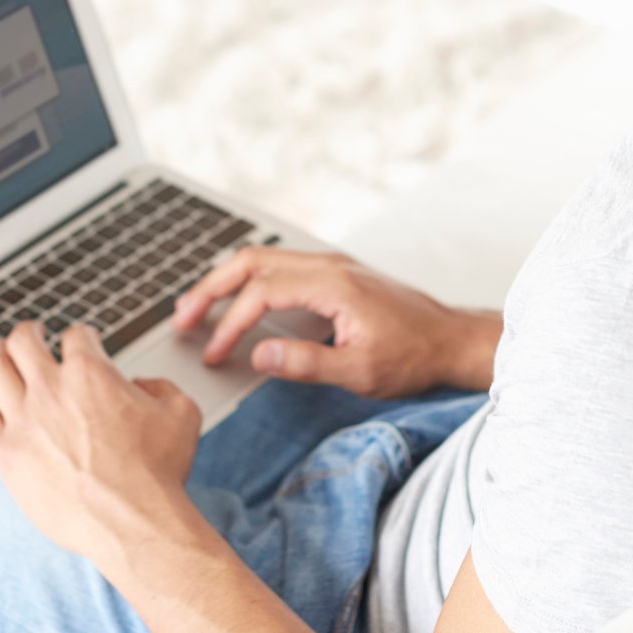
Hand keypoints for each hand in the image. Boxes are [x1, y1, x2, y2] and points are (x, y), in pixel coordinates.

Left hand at [0, 321, 204, 573]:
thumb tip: (140, 386)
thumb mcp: (182, 413)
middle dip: (29, 332)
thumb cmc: (158, 472)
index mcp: (91, 372)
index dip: (80, 335)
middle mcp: (51, 388)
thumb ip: (159, 386)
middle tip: (31, 334)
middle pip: (24, 341)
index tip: (80, 343)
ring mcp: (22, 419)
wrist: (131, 522)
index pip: (75, 335)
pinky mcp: (4, 452)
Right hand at [171, 248, 500, 397]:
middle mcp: (328, 265)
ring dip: (227, 282)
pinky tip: (238, 303)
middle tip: (182, 319)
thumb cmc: (413, 357)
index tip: (215, 353)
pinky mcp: (335, 275)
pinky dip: (250, 282)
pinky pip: (280, 268)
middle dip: (211, 289)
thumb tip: (258, 355)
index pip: (262, 293)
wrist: (451, 340)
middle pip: (252, 262)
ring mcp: (332, 266)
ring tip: (197, 310)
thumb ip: (306, 363)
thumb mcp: (360, 372)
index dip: (231, 323)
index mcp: (333, 284)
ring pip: (264, 260)